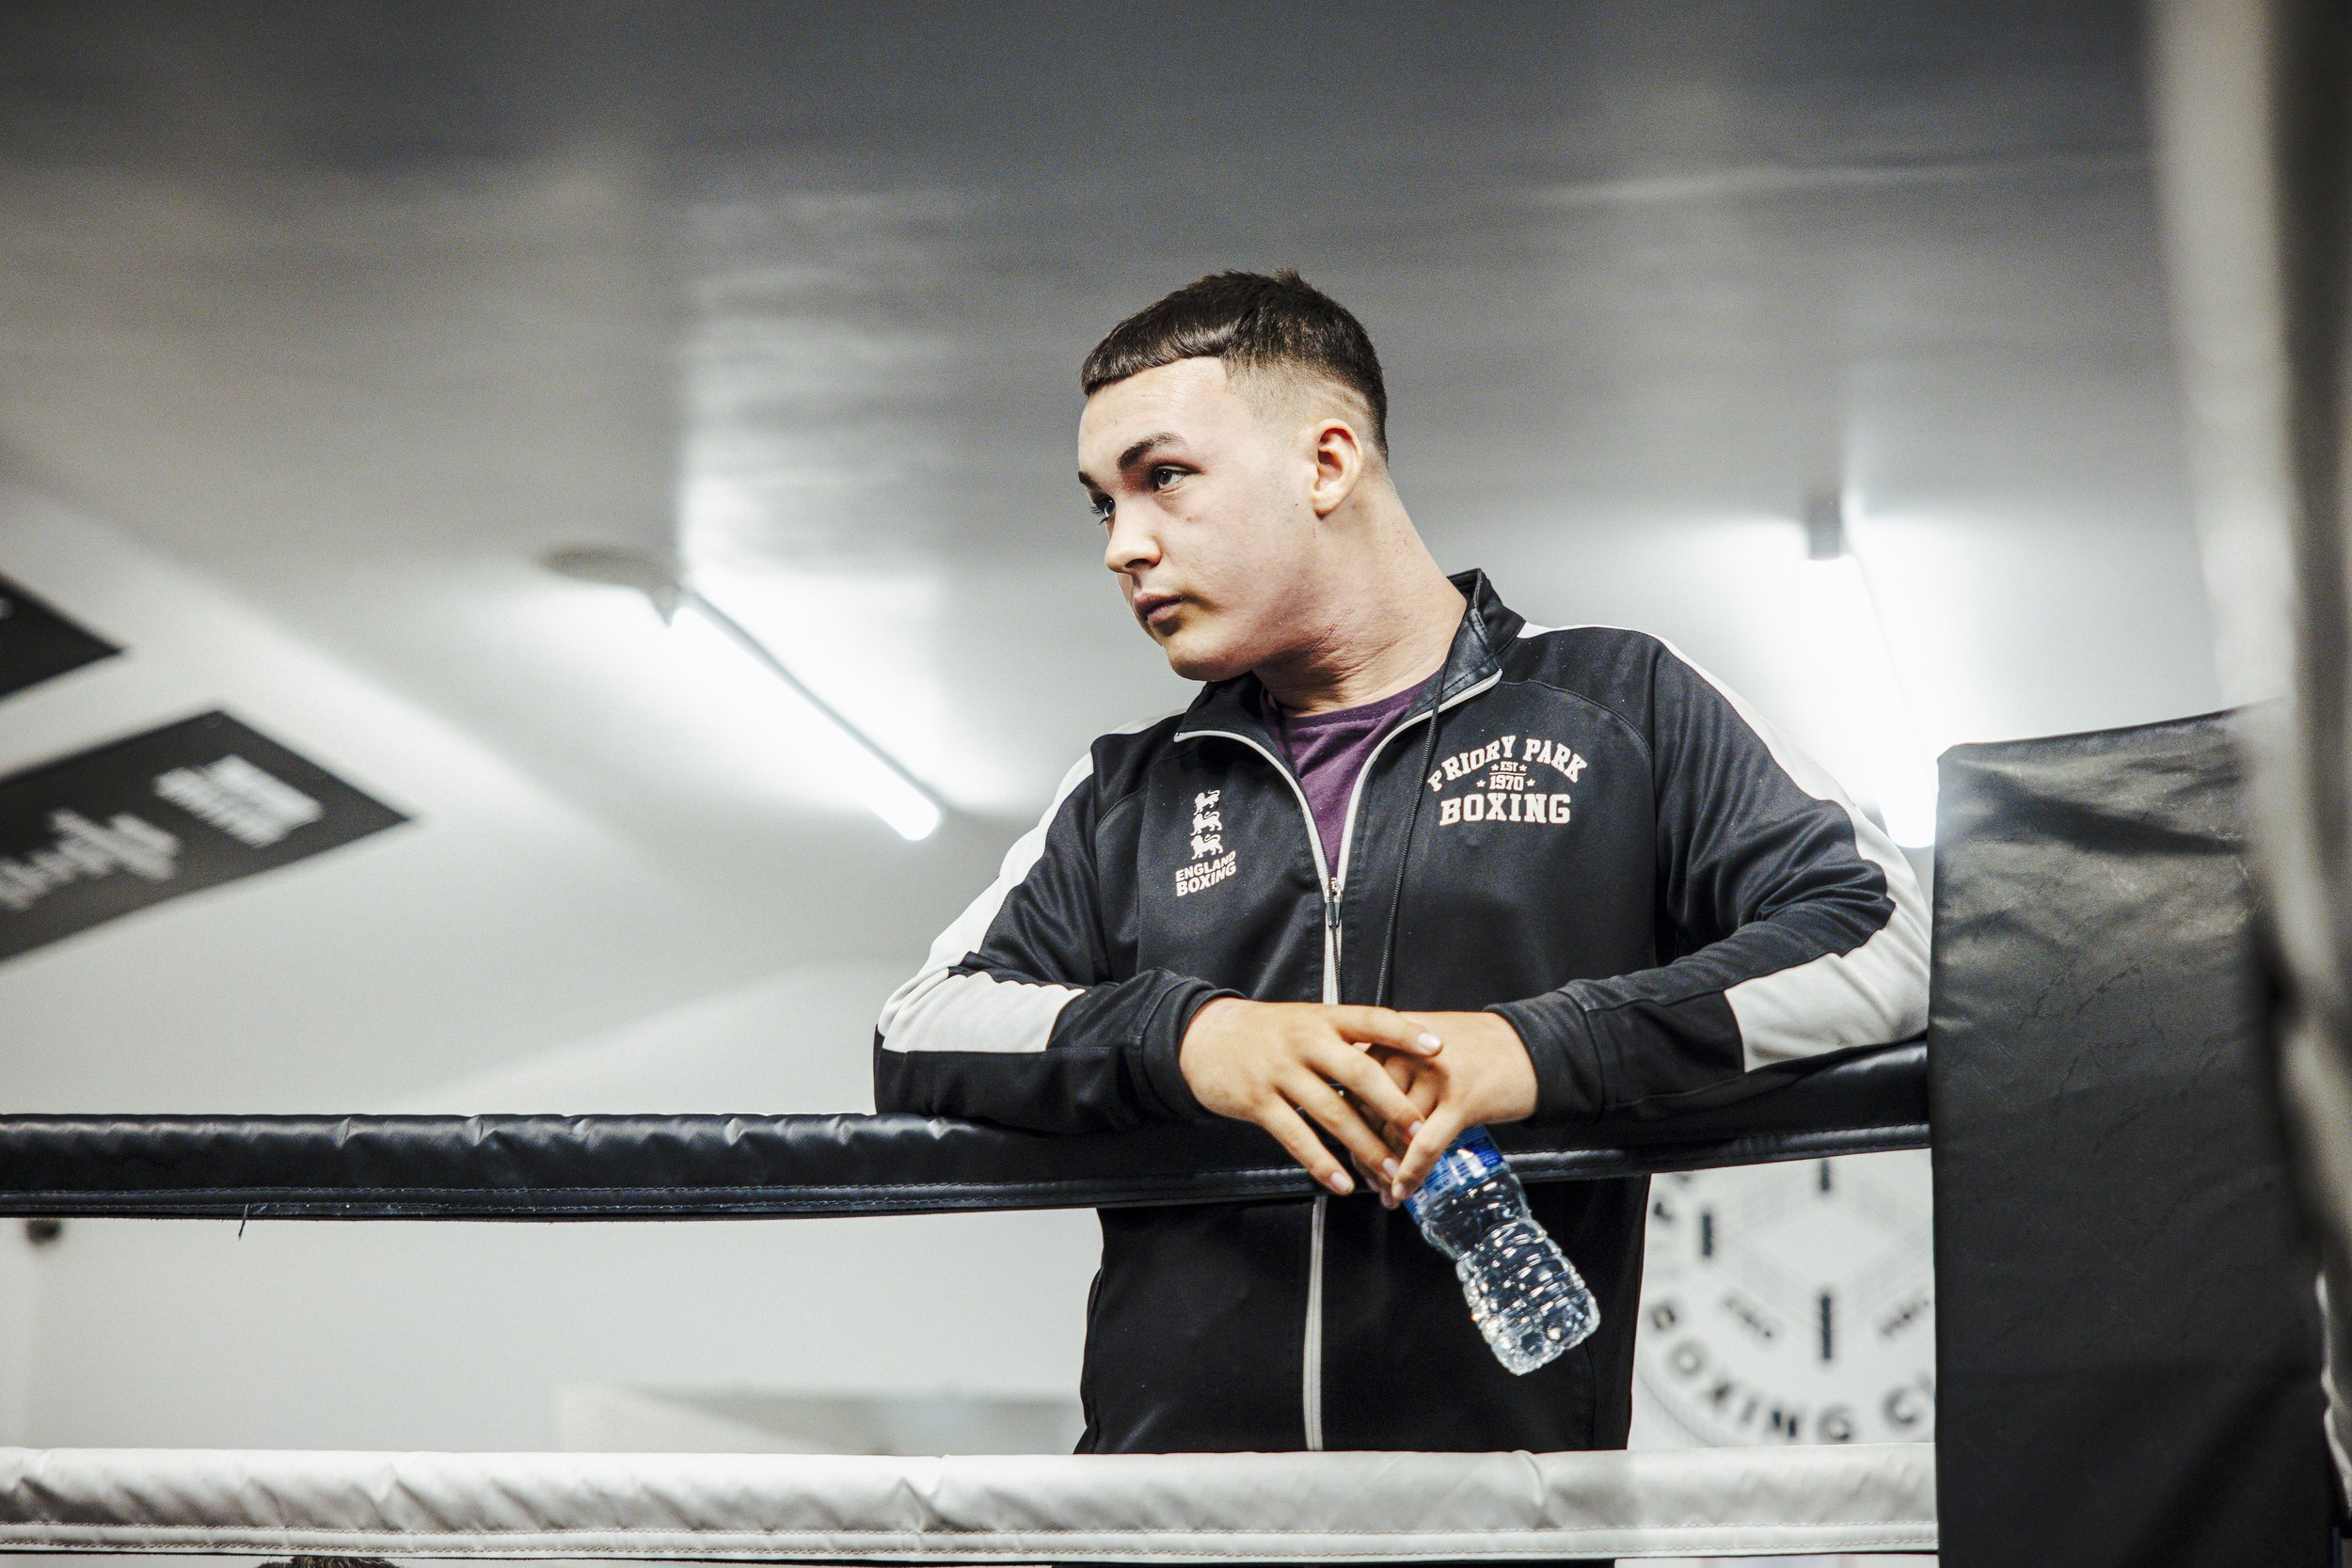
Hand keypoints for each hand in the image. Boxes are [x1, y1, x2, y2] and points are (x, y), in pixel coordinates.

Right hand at [1179, 999, 1441, 1195]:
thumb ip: (1346, 1038)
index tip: (1438, 1048)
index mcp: (1323, 1019)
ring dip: (1364, 1144)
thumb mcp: (1307, 1021)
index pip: (1371, 1019)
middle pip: (1357, 1072)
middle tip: (1421, 1131)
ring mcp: (1279, 1071)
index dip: (1405, 1033)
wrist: (1205, 1036)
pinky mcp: (1257, 1101)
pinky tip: (1341, 1182)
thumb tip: (1398, 1058)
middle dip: (1393, 1104)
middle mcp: (1304, 1041)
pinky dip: (1321, 1163)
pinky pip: (1295, 1136)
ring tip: (1389, 1169)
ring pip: (1330, 1111)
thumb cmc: (1267, 1032)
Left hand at [1359, 1011, 1538, 1205]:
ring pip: (1396, 1133)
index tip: (1349, 1151)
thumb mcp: (1424, 1043)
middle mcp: (1407, 1052)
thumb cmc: (1479, 1048)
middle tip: (1369, 1177)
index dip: (1348, 1126)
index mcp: (1392, 1036)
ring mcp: (1434, 1077)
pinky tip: (1403, 1190)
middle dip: (1367, 1153)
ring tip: (1386, 1189)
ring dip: (1387, 1169)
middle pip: (1369, 1114)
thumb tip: (1362, 1113)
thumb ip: (1391, 1065)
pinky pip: (1426, 1146)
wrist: (1533, 1045)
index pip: (1354, 1087)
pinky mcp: (1461, 1101)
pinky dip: (1411, 1173)